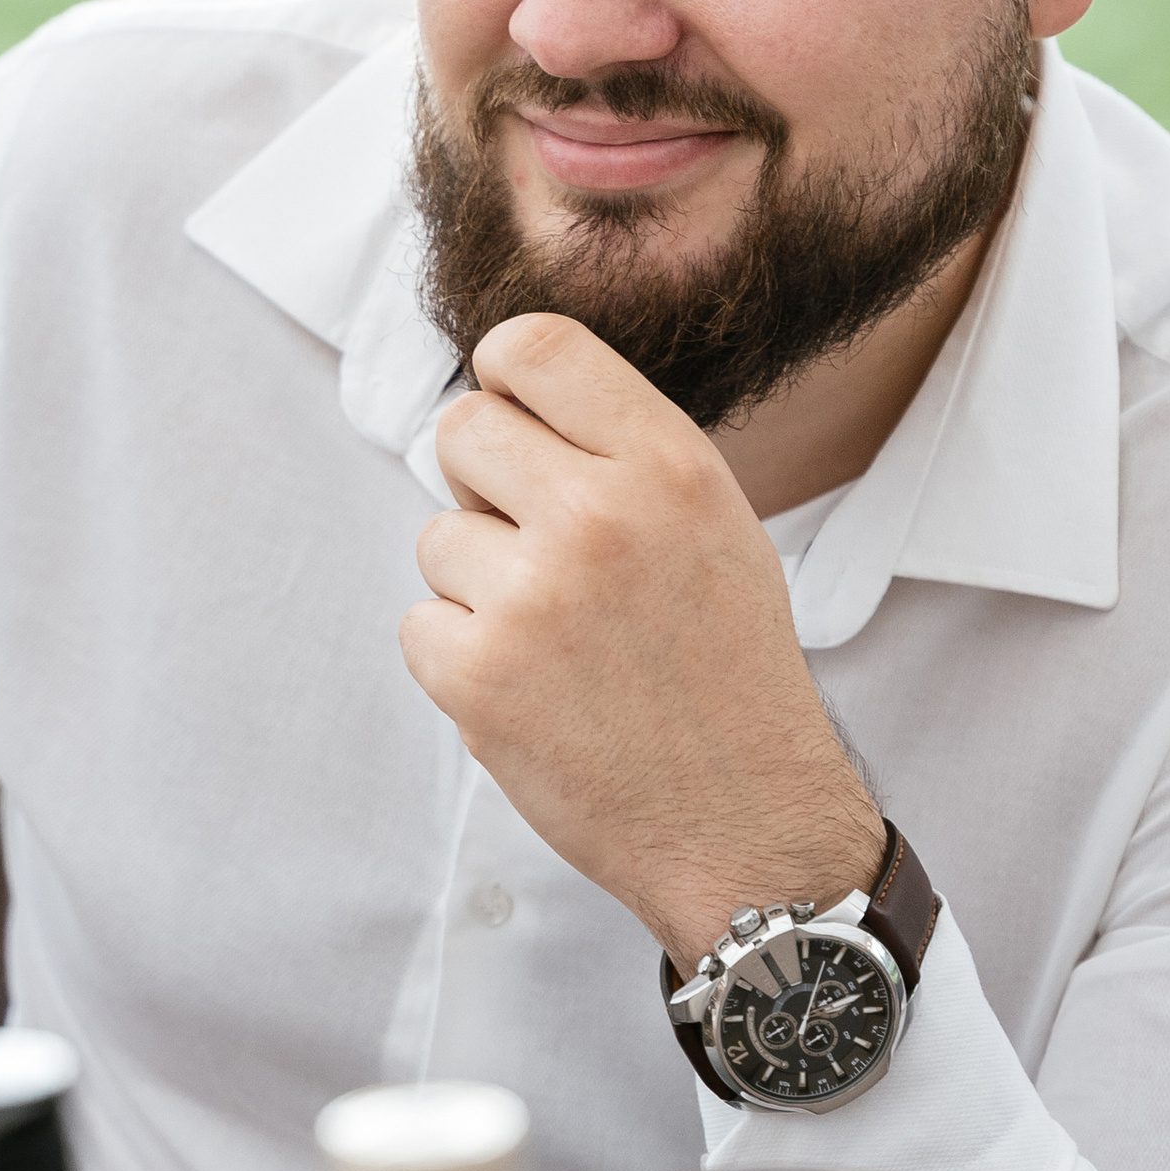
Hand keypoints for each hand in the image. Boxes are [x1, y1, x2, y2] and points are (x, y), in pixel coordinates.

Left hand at [398, 313, 882, 969]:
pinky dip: (462, 663)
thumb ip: (623, 456)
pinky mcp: (477, 676)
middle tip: (532, 547)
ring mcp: (532, 596)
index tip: (507, 413)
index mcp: (669, 466)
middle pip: (461, 429)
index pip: (535, 346)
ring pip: (437, 539)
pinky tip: (534, 695)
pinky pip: (420, 626)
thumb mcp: (717, 529)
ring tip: (559, 645)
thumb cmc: (730, 676)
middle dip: (481, 483)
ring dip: (478, 588)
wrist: (749, 824)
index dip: (501, 375)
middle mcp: (599, 515)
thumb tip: (506, 396)